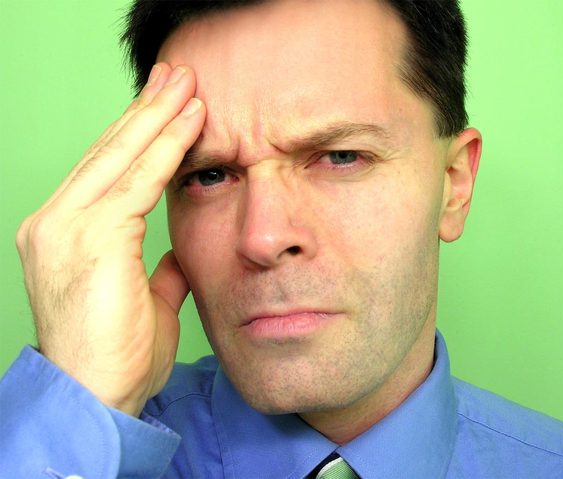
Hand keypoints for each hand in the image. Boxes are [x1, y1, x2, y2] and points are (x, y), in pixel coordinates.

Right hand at [15, 63, 205, 415]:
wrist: (96, 397)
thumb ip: (154, 269)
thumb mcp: (142, 300)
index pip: (106, 171)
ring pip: (121, 155)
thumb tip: (173, 253)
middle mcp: (55, 221)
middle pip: (108, 151)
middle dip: (146, 110)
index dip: (137, 136)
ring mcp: (66, 226)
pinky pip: (138, 180)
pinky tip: (191, 122)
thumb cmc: (118, 354)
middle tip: (176, 76)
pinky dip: (168, 148)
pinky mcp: (91, 236)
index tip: (166, 108)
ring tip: (188, 85)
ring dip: (158, 116)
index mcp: (65, 233)